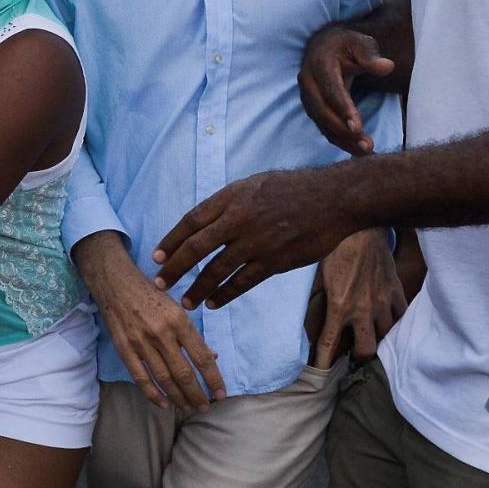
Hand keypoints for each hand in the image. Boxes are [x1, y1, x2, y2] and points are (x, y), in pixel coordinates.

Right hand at [75, 233, 224, 410]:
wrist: (115, 282)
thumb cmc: (151, 294)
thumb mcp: (177, 309)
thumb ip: (194, 334)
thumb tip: (213, 357)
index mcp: (179, 321)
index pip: (202, 357)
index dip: (213, 379)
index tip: (221, 395)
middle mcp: (162, 332)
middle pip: (184, 373)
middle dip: (197, 394)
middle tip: (204, 408)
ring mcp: (141, 342)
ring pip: (164, 378)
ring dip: (178, 397)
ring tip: (188, 408)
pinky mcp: (124, 348)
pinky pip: (141, 377)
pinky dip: (153, 394)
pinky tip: (163, 404)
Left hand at [152, 166, 359, 309]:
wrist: (331, 199)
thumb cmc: (291, 189)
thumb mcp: (252, 185)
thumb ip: (227, 204)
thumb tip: (204, 223)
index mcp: (231, 198)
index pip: (191, 221)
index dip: (171, 240)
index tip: (156, 255)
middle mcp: (239, 220)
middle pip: (197, 247)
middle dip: (175, 268)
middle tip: (160, 282)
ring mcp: (257, 242)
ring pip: (217, 270)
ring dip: (198, 288)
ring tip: (186, 301)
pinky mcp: (274, 261)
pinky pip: (243, 282)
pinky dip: (226, 294)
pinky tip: (214, 303)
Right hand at [297, 26, 395, 155]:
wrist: (324, 47)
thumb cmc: (347, 46)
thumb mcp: (361, 44)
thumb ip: (372, 56)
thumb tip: (387, 67)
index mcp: (319, 64)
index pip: (330, 90)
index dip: (343, 109)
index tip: (358, 127)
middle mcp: (308, 82)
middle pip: (322, 111)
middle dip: (342, 130)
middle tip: (366, 144)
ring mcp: (307, 97)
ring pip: (321, 123)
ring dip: (342, 139)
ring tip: (366, 151)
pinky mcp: (312, 108)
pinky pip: (323, 127)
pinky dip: (339, 140)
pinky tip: (357, 150)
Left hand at [306, 230, 406, 368]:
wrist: (362, 228)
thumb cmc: (335, 248)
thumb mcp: (318, 275)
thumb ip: (317, 297)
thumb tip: (309, 313)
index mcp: (339, 307)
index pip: (329, 344)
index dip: (323, 363)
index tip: (319, 374)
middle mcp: (363, 310)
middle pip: (366, 350)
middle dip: (358, 356)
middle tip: (353, 355)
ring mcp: (383, 302)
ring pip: (386, 336)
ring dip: (378, 339)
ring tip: (372, 339)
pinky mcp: (396, 292)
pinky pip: (401, 316)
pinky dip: (396, 322)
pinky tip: (390, 322)